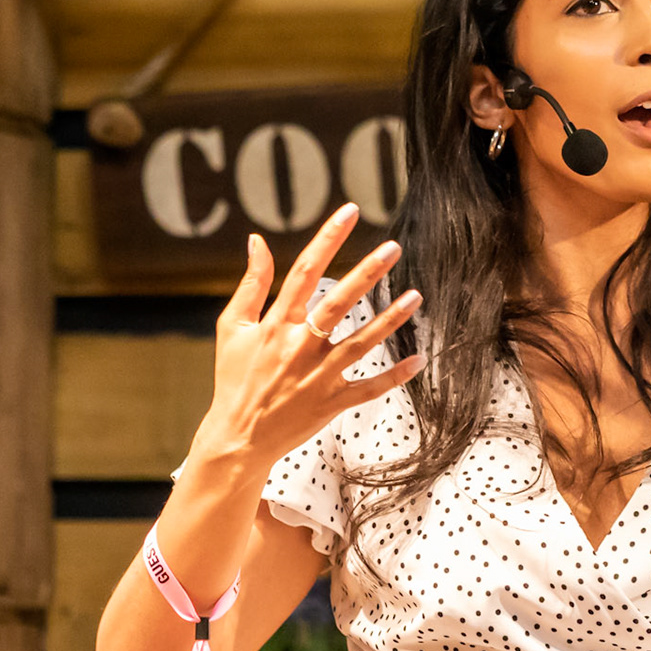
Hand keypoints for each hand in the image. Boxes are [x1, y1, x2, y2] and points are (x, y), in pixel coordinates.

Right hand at [193, 202, 423, 476]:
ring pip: (361, 343)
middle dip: (367, 273)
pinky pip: (369, 388)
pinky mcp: (331, 403)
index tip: (350, 212)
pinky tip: (418, 358)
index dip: (328, 238)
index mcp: (276, 323)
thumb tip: (257, 240)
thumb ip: (251, 283)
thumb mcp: (232, 327)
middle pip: (338, 302)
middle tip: (393, 248)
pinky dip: (394, 376)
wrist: (237, 437)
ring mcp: (318, 376)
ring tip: (416, 295)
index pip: (304, 271)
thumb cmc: (235, 378)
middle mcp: (299, 346)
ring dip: (390, 320)